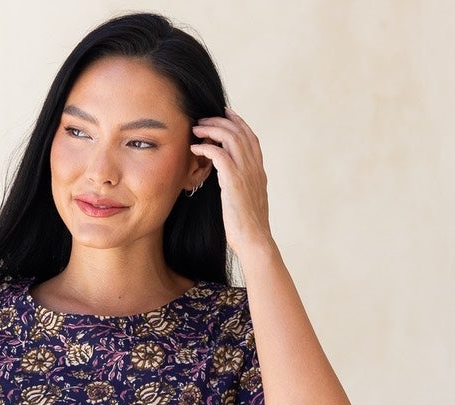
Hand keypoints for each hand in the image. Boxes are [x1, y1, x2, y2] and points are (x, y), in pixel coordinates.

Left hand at [189, 109, 272, 260]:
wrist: (254, 240)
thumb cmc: (248, 228)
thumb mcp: (249, 201)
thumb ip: (244, 186)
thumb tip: (232, 182)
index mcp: (259, 171)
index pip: (250, 137)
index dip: (238, 122)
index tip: (225, 113)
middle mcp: (254, 167)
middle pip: (239, 132)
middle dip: (221, 121)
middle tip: (204, 119)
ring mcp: (246, 173)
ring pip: (230, 138)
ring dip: (211, 129)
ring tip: (196, 129)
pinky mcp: (234, 181)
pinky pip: (219, 154)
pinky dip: (206, 147)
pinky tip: (195, 148)